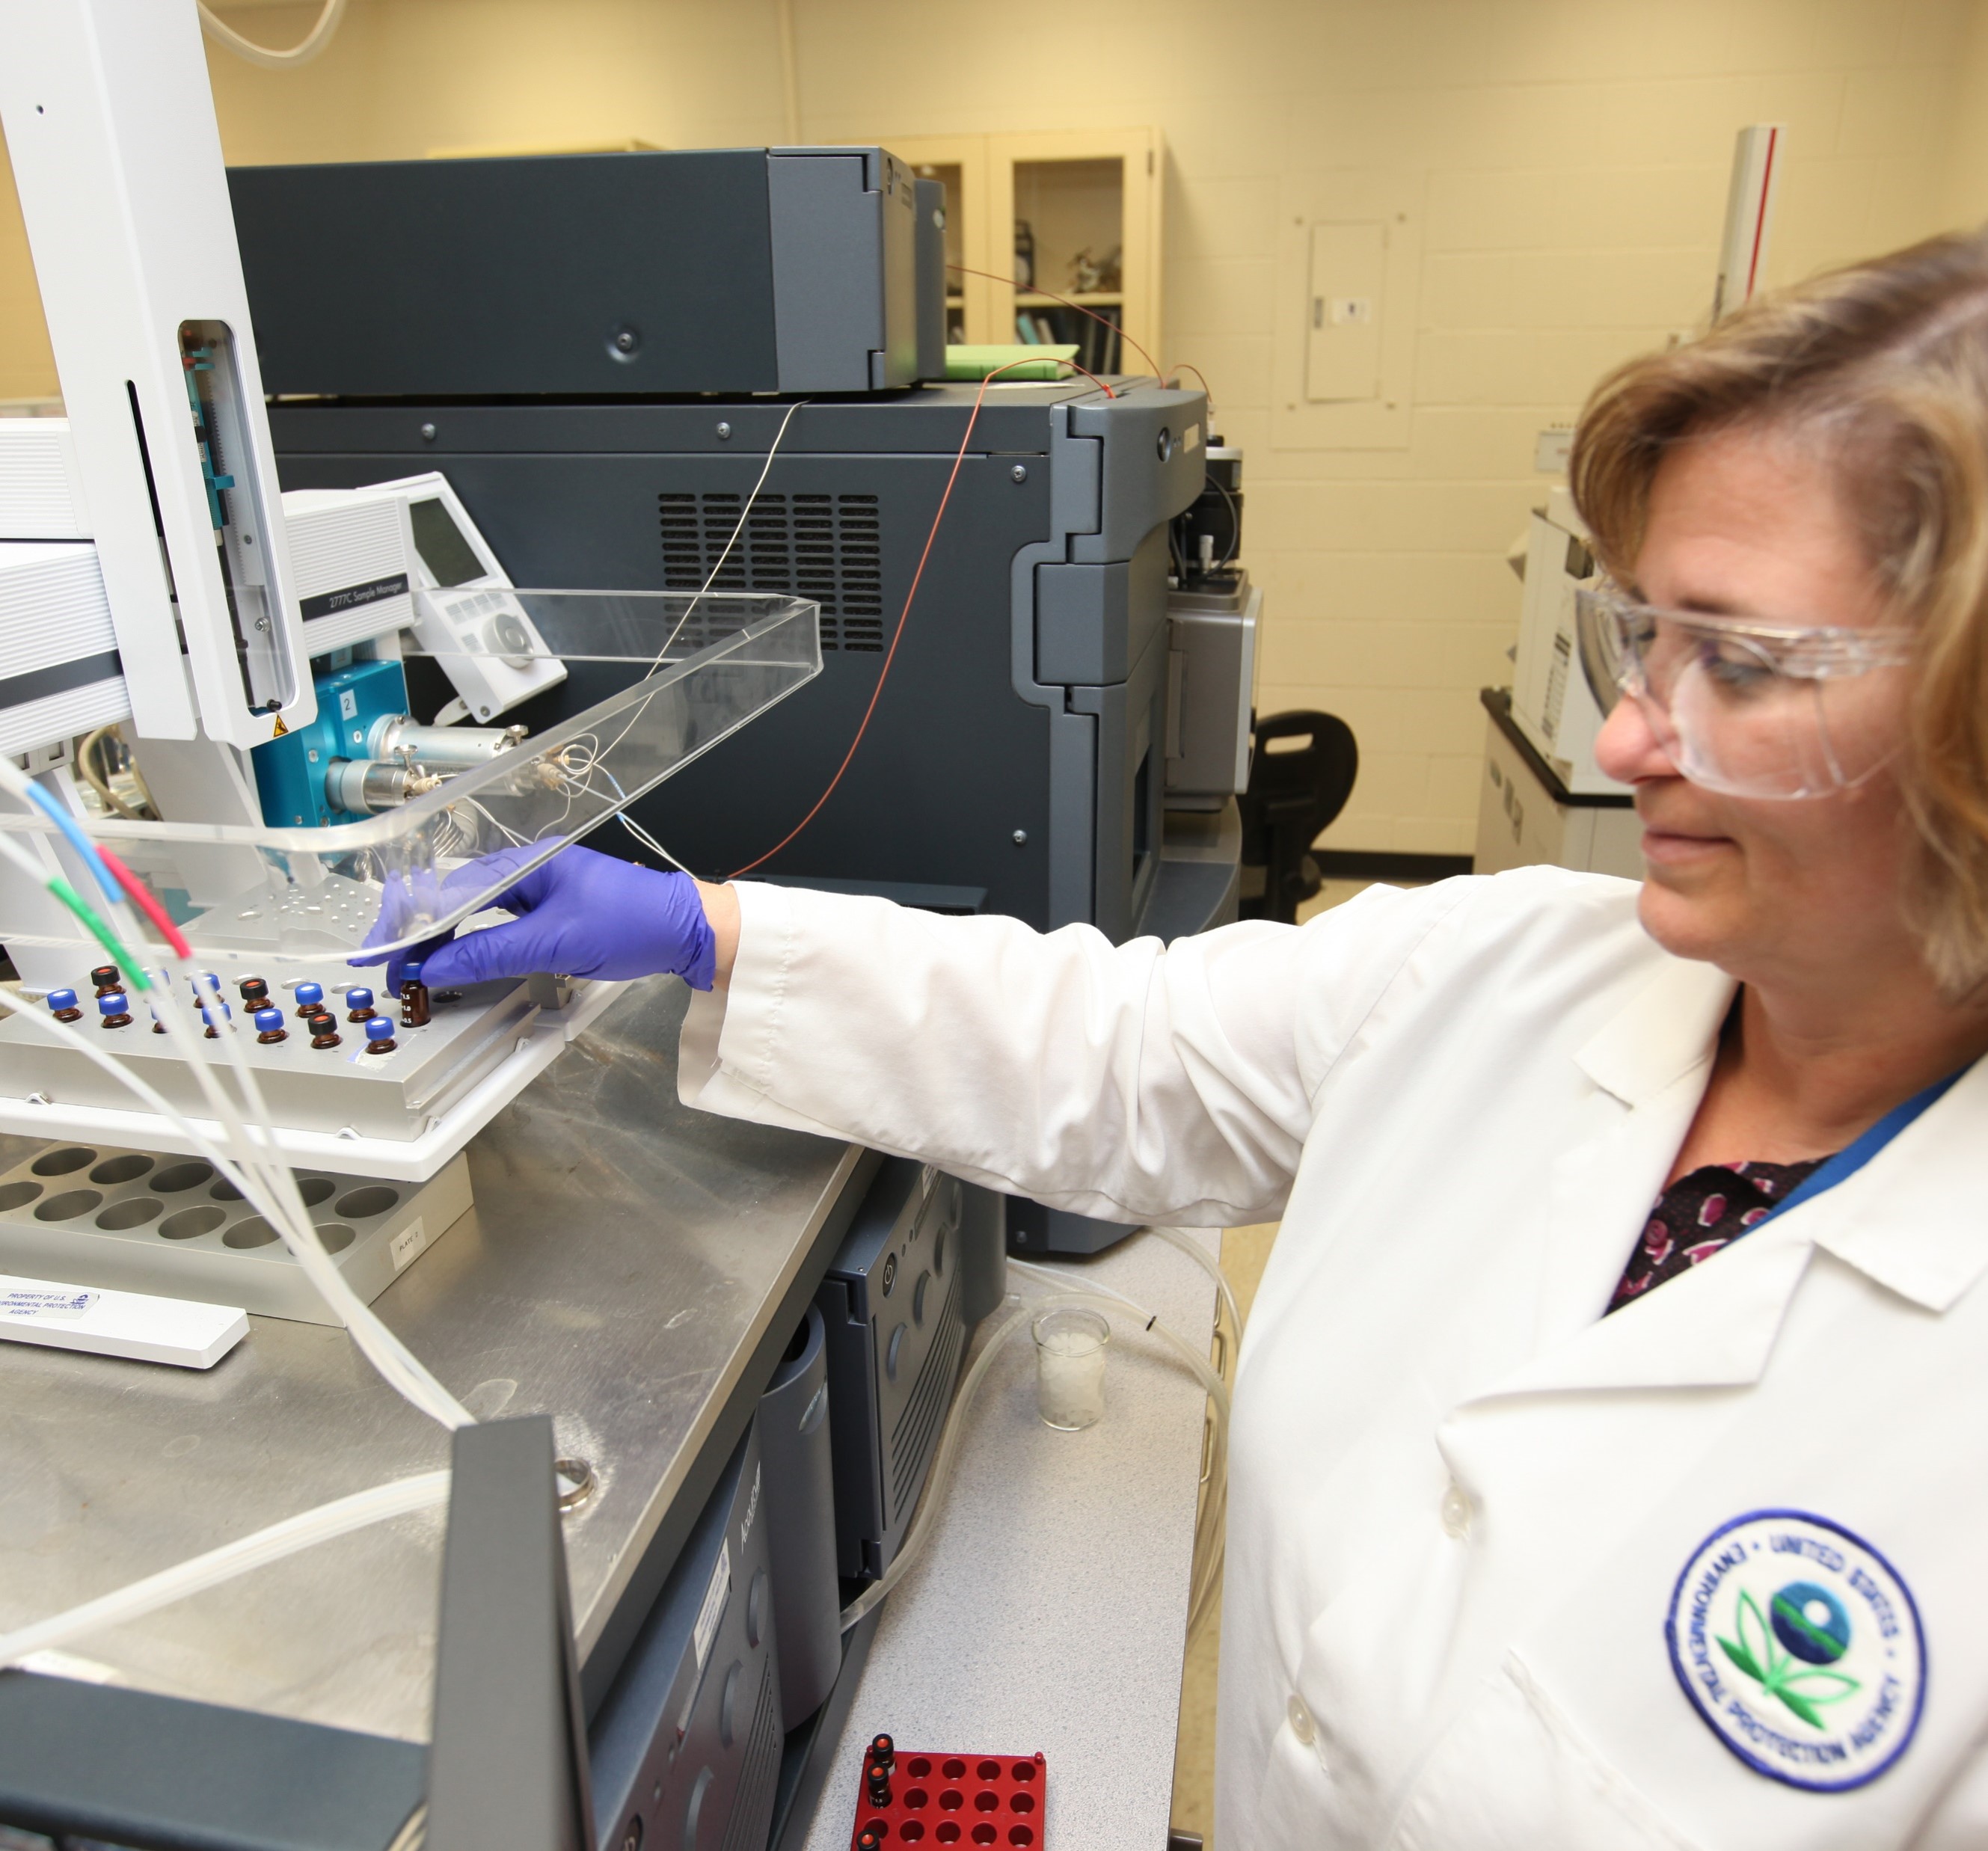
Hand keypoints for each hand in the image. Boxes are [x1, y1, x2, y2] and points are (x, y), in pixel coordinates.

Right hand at [354, 845, 717, 990]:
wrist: (688, 929)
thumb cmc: (633, 923)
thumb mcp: (555, 943)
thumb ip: (490, 954)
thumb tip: (433, 968)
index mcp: (524, 864)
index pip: (446, 892)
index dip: (409, 927)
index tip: (384, 957)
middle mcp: (526, 870)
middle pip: (452, 900)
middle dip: (418, 935)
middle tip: (395, 972)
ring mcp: (538, 890)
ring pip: (472, 914)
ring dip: (443, 942)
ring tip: (417, 972)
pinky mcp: (551, 911)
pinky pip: (497, 924)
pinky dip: (472, 945)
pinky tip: (459, 963)